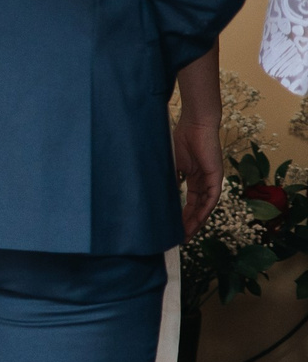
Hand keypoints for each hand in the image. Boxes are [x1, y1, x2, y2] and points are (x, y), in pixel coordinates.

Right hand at [172, 49, 223, 242]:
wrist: (195, 123)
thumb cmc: (180, 137)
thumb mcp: (169, 162)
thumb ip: (164, 176)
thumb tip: (146, 188)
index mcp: (192, 177)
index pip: (188, 202)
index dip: (181, 216)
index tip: (172, 229)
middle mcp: (203, 181)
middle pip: (197, 208)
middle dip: (189, 224)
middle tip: (179, 238)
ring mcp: (210, 179)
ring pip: (204, 206)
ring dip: (197, 221)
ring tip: (187, 234)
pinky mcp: (215, 176)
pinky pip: (211, 197)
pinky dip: (204, 210)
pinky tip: (197, 220)